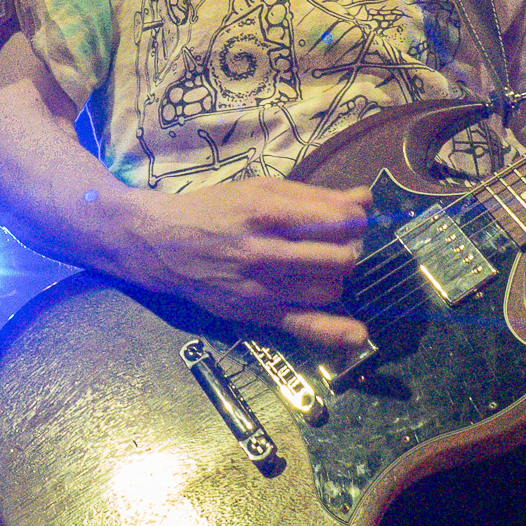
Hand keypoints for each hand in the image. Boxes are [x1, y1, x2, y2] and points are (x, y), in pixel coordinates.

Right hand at [129, 178, 371, 348]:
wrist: (160, 244)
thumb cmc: (214, 211)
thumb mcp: (261, 189)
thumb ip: (315, 196)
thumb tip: (365, 199)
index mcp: (268, 211)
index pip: (336, 221)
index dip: (355, 221)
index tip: (351, 221)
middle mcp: (266, 250)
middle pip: (338, 257)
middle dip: (348, 250)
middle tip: (335, 246)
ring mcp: (261, 286)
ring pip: (328, 289)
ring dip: (335, 279)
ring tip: (321, 270)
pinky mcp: (255, 312)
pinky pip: (303, 325)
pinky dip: (334, 332)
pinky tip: (357, 335)